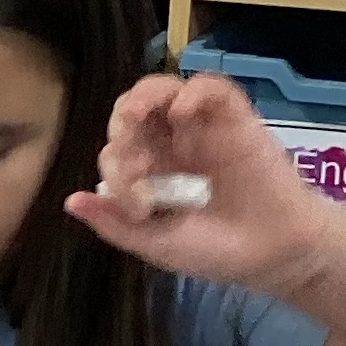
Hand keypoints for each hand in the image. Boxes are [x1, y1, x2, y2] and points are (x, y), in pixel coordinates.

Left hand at [67, 70, 339, 292]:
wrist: (274, 256)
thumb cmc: (217, 252)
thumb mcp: (156, 243)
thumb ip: (115, 223)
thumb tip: (70, 201)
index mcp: (151, 170)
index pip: (119, 149)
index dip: (117, 168)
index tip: (136, 204)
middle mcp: (173, 143)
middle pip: (135, 111)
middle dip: (121, 124)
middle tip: (124, 148)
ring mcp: (204, 128)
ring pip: (167, 91)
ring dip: (144, 96)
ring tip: (134, 115)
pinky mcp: (236, 119)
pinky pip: (213, 89)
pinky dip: (194, 91)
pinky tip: (181, 110)